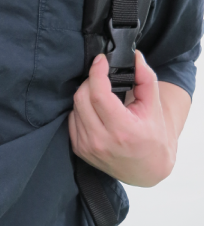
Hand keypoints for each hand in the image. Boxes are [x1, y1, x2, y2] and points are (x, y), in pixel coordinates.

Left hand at [69, 51, 175, 186]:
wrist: (146, 169)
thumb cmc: (152, 138)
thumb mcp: (154, 107)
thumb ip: (145, 78)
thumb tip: (134, 56)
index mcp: (122, 130)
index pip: (98, 94)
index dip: (97, 73)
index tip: (101, 60)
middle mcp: (101, 141)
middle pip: (82, 98)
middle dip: (91, 81)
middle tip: (102, 77)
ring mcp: (87, 147)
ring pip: (75, 107)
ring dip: (86, 95)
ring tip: (101, 95)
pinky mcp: (78, 149)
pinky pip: (72, 119)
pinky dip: (81, 109)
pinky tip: (94, 110)